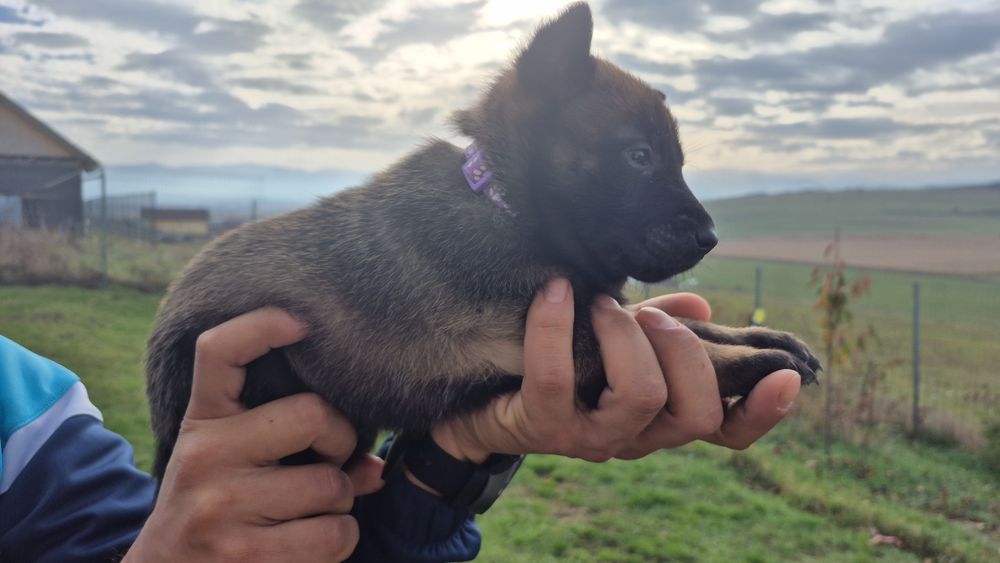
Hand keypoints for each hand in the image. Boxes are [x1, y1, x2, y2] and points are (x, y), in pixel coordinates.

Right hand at [125, 308, 383, 562]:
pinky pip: (336, 533)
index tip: (301, 321)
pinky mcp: (246, 553)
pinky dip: (340, 540)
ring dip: (341, 502)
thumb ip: (293, 444)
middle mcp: (206, 455)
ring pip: (334, 483)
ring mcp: (222, 505)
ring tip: (311, 512)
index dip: (261, 325)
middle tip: (328, 461)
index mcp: (203, 422)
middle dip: (340, 440)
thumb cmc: (216, 511)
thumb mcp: (229, 464)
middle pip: (313, 414)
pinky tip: (311, 545)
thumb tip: (375, 465)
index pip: (219, 351)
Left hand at [433, 279, 800, 462]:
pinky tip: (556, 290)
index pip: (725, 431)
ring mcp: (589, 437)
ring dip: (627, 335)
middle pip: (694, 413)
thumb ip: (661, 329)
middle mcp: (634, 437)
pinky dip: (556, 325)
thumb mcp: (618, 342)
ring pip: (640, 397)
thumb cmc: (564, 363)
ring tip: (603, 304)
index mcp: (661, 416)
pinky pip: (555, 378)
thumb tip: (701, 307)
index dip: (762, 412)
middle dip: (683, 350)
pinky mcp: (540, 426)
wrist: (482, 400)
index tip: (788, 377)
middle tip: (651, 316)